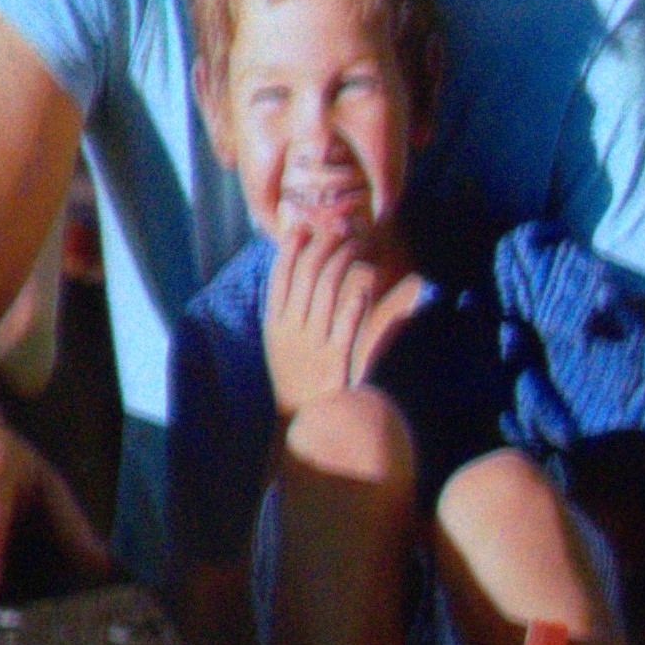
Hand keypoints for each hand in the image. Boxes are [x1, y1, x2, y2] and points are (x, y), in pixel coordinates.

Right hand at [262, 235, 419, 427]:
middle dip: (324, 244)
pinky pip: (346, 323)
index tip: (304, 225)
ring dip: (344, 261)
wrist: (304, 419)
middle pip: (306, 275)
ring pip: (326, 291)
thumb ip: (290, 311)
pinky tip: (369, 280)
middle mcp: (291, 329)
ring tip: (359, 241)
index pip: (279, 276)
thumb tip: (303, 279)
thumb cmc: (300, 377)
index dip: (292, 248)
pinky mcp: (336, 360)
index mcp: (276, 322)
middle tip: (341, 224)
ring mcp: (313, 343)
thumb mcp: (285, 342)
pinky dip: (357, 299)